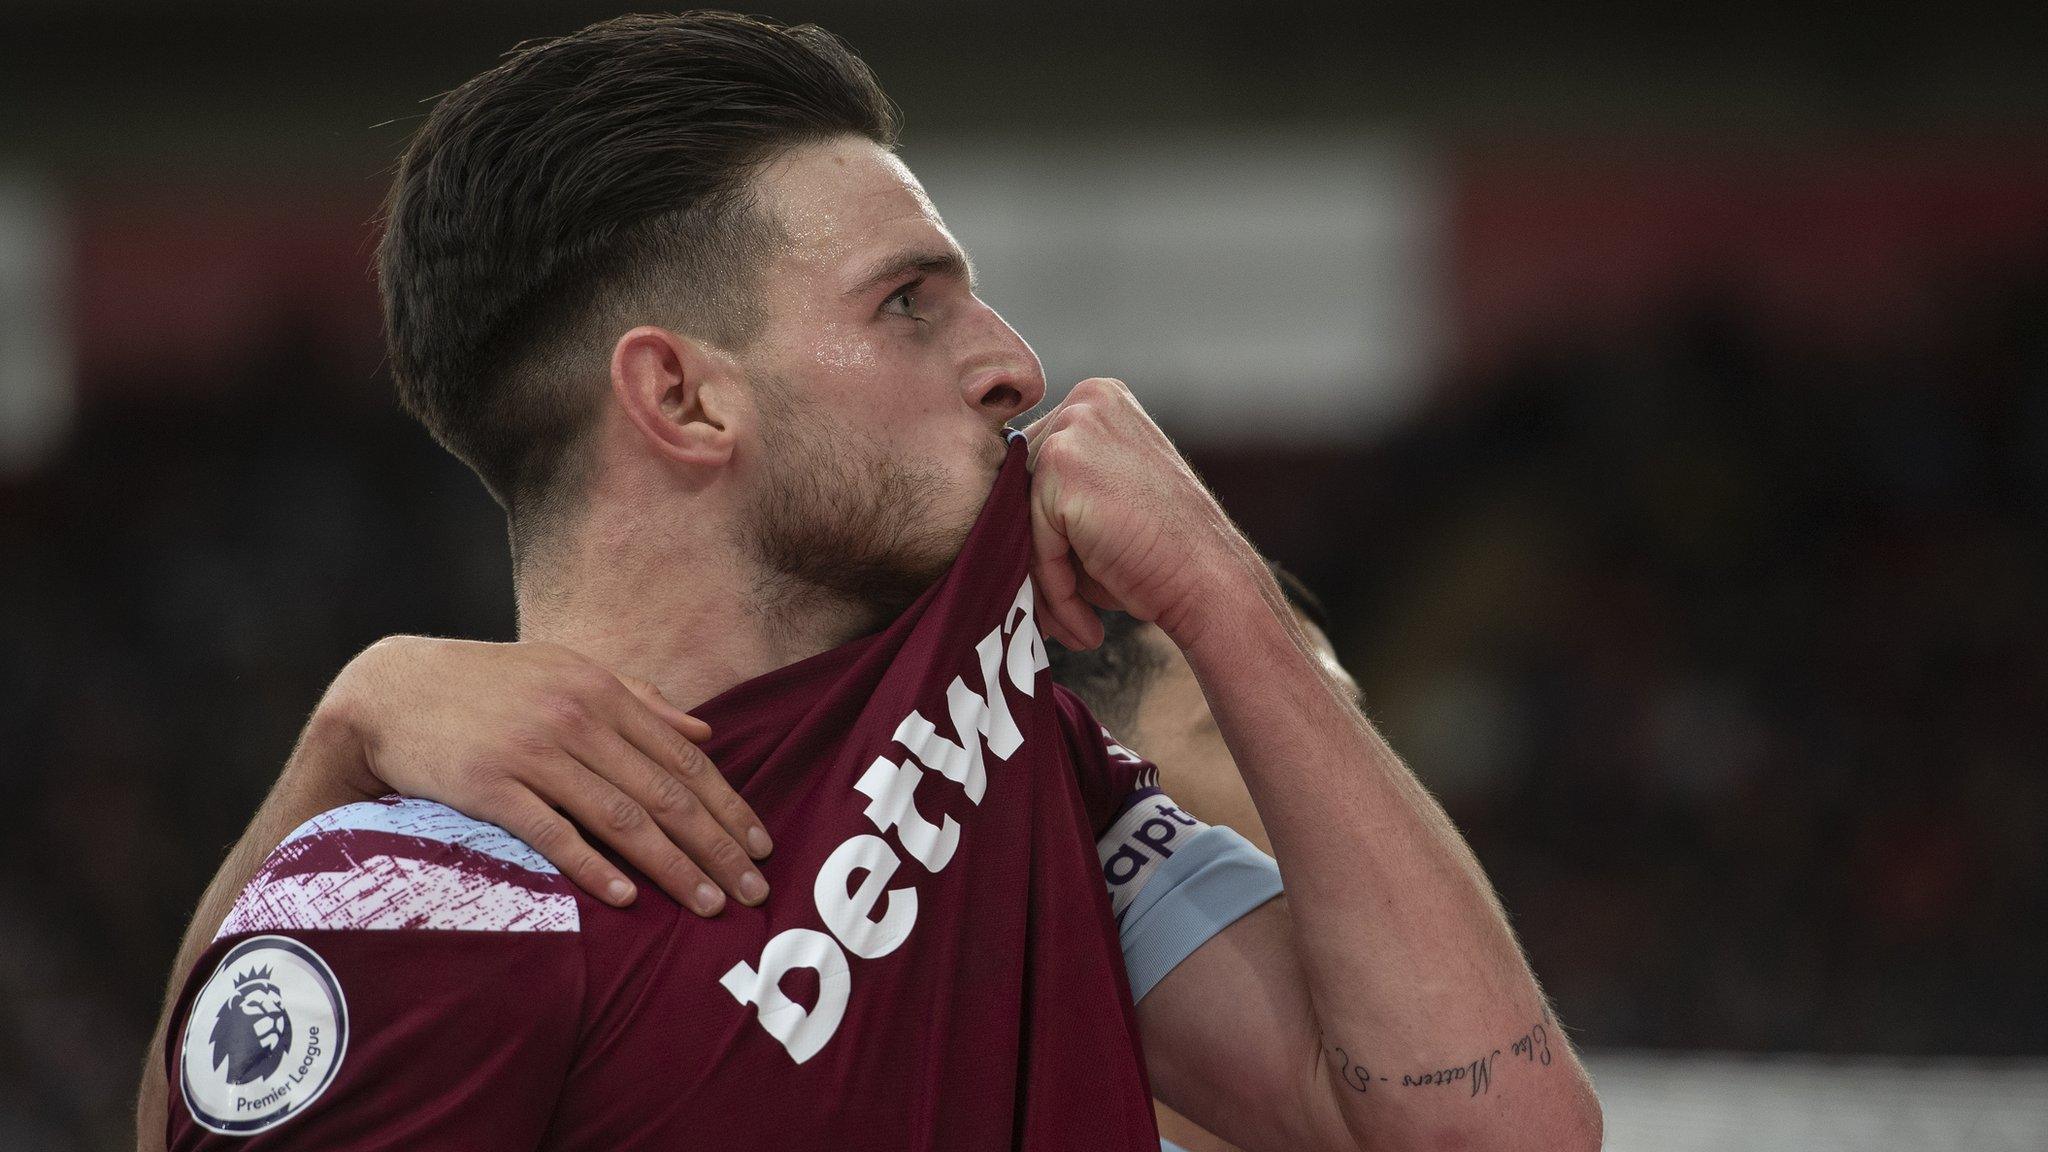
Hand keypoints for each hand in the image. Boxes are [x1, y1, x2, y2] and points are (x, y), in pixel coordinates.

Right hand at [312, 636, 771, 915]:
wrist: (392, 690)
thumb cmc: (490, 685)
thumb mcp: (567, 672)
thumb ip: (639, 701)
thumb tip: (706, 733)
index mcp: (602, 692)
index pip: (684, 759)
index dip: (729, 806)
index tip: (763, 846)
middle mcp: (576, 718)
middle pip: (664, 793)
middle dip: (717, 847)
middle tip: (753, 890)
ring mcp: (533, 752)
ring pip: (620, 817)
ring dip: (672, 866)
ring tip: (708, 905)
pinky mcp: (489, 785)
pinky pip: (553, 833)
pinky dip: (593, 867)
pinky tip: (628, 897)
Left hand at [1022, 378, 1258, 652]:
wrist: (1212, 583)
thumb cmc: (1162, 555)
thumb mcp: (1104, 502)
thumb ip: (1054, 493)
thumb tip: (988, 517)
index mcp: (1099, 399)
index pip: (1036, 465)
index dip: (1041, 530)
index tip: (1055, 583)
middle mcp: (1086, 400)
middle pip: (1021, 487)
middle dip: (1039, 556)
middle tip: (1059, 616)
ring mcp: (1074, 427)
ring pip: (1022, 517)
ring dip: (1044, 581)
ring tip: (1075, 625)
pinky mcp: (1063, 466)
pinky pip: (1032, 542)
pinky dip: (1055, 591)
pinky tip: (1088, 626)